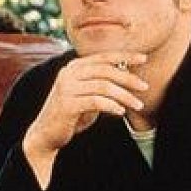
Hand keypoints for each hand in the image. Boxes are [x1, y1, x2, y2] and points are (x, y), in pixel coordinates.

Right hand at [22, 53, 147, 187]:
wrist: (46, 134)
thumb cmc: (71, 115)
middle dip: (128, 79)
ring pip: (104, 86)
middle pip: (106, 70)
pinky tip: (120, 112)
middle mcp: (68, 73)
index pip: (103, 57)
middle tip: (145, 87)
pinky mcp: (67, 104)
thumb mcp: (88, 94)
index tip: (143, 58)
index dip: (125, 56)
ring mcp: (66, 88)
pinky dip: (112, 106)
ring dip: (124, 96)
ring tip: (138, 105)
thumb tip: (128, 72)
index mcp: (74, 67)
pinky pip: (96, 102)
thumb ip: (102, 82)